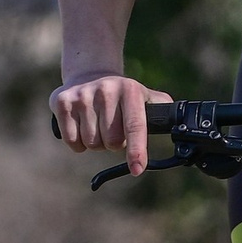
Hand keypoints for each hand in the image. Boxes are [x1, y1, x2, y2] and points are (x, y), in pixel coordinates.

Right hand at [51, 73, 171, 174]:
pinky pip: (72, 141)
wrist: (89, 73)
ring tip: (97, 124)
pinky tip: (81, 125)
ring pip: (92, 143)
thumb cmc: (122, 94)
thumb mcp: (144, 96)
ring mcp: (83, 96)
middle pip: (112, 142)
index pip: (135, 126)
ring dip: (96, 142)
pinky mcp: (62, 102)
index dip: (137, 151)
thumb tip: (179, 124)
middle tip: (112, 129)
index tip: (138, 169)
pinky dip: (77, 142)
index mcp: (130, 91)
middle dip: (114, 143)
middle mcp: (106, 90)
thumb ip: (162, 108)